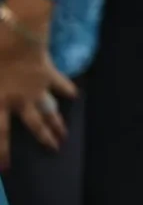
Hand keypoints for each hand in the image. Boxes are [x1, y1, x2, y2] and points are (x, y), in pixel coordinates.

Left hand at [0, 0, 77, 169]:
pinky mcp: (48, 74)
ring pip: (50, 109)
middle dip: (44, 138)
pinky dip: (67, 90)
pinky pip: (60, 84)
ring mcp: (38, 88)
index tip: (6, 169)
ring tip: (64, 134)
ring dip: (58, 123)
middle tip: (54, 149)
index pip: (1, 133)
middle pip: (34, 124)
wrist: (15, 35)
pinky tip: (74, 96)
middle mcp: (21, 100)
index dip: (2, 152)